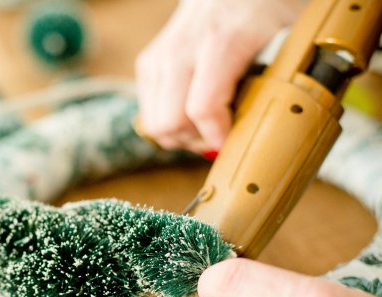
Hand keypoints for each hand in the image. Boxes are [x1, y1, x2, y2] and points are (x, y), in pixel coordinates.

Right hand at [136, 0, 300, 151]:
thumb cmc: (263, 8)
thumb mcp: (290, 34)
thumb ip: (288, 74)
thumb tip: (285, 120)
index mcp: (220, 42)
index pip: (201, 108)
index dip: (217, 136)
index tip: (233, 142)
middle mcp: (181, 50)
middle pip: (169, 123)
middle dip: (194, 140)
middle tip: (217, 135)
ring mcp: (159, 57)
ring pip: (154, 124)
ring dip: (179, 135)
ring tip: (204, 126)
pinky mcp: (148, 64)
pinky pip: (149, 114)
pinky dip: (168, 122)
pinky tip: (189, 114)